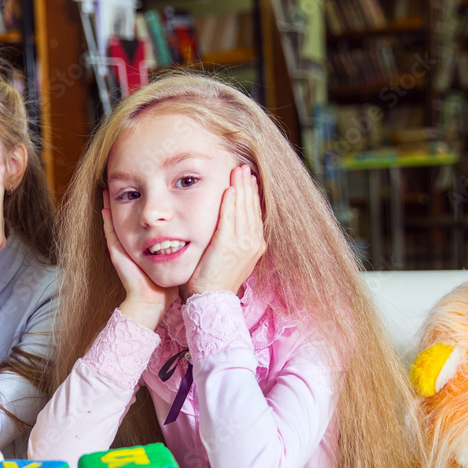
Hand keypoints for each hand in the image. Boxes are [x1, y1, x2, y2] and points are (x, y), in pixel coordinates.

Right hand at [103, 191, 176, 328]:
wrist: (154, 302)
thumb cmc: (167, 284)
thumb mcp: (177, 259)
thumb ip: (183, 246)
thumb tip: (199, 232)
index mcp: (146, 244)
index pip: (144, 219)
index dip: (144, 202)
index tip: (150, 184)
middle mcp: (132, 243)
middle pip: (128, 215)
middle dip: (128, 198)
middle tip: (128, 179)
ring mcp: (122, 248)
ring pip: (115, 221)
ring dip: (112, 203)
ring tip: (110, 187)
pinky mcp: (117, 254)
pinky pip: (109, 233)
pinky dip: (106, 219)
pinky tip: (105, 205)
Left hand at [186, 165, 265, 296]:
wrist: (212, 299)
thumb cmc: (215, 280)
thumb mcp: (230, 258)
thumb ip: (233, 240)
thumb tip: (230, 226)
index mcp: (255, 246)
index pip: (255, 213)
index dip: (252, 194)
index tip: (249, 179)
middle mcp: (253, 243)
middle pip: (252, 208)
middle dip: (248, 186)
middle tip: (244, 168)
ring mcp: (243, 245)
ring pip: (243, 210)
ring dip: (241, 188)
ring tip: (238, 171)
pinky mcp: (228, 246)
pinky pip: (230, 219)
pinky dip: (230, 203)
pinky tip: (229, 189)